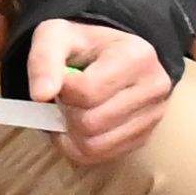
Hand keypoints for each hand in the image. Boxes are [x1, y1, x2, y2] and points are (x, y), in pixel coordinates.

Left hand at [22, 18, 173, 164]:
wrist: (112, 53)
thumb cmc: (83, 45)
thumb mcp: (56, 37)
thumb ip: (44, 61)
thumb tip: (40, 95)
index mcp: (136, 56)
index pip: (88, 92)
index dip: (63, 91)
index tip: (62, 79)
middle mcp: (155, 87)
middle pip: (91, 122)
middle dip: (66, 113)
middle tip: (64, 98)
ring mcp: (154, 116)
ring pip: (95, 145)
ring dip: (70, 134)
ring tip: (70, 112)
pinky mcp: (145, 136)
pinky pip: (101, 157)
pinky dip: (78, 148)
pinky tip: (77, 128)